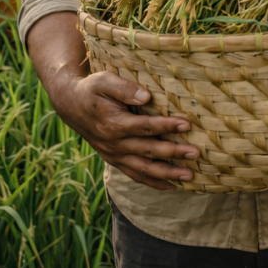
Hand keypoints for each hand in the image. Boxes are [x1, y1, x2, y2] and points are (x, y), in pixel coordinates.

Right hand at [51, 71, 198, 189]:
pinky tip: (172, 186)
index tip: (186, 124)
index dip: (166, 126)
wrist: (71, 105)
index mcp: (113, 124)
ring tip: (189, 176)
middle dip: (173, 153)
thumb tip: (146, 96)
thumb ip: (124, 88)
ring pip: (143, 169)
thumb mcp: (104, 81)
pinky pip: (135, 175)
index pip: (145, 127)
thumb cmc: (92, 90)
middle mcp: (114, 144)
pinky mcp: (115, 160)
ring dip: (167, 174)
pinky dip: (154, 183)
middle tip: (196, 153)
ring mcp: (115, 155)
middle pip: (148, 151)